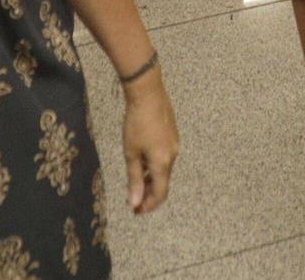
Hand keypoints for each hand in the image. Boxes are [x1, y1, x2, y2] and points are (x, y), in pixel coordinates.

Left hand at [121, 70, 177, 212]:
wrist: (148, 93)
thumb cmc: (137, 123)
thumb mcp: (131, 153)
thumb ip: (134, 179)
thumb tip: (134, 202)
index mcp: (163, 163)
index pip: (159, 193)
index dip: (148, 205)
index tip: (136, 211)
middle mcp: (172, 156)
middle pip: (163, 183)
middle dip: (148, 194)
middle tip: (133, 201)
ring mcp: (174, 145)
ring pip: (164, 170)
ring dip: (151, 180)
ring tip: (136, 183)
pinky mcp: (171, 135)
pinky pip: (165, 158)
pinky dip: (155, 167)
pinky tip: (142, 163)